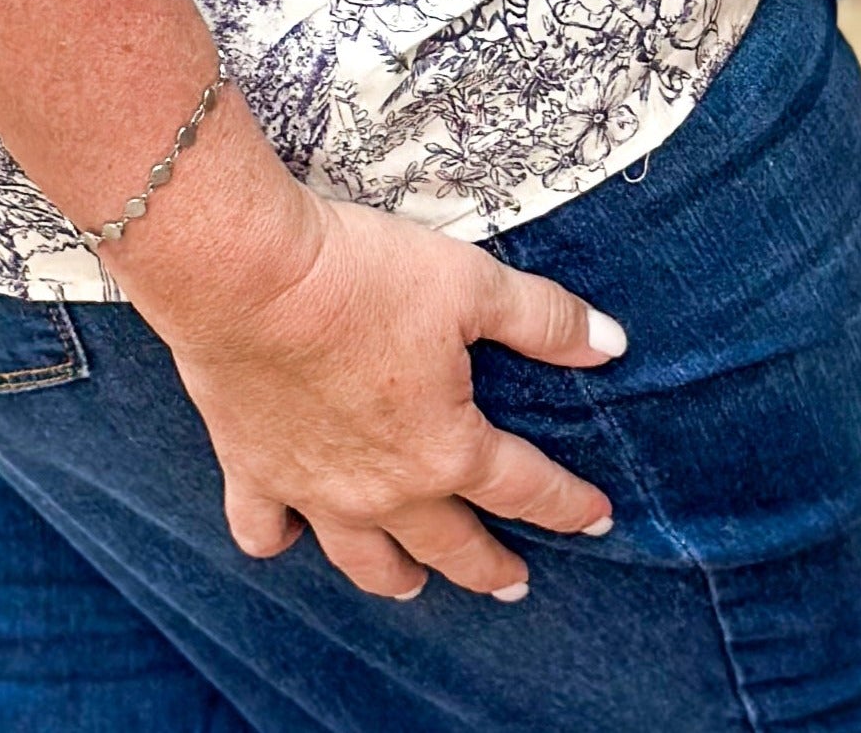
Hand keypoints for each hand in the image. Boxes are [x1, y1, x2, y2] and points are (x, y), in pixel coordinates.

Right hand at [155, 188, 624, 603]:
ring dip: (396, 577)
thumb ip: (546, 321)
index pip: (526, 488)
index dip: (569, 504)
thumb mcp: (473, 282)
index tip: (598, 516)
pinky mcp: (254, 470)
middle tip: (514, 581)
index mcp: (448, 448)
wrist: (248, 276)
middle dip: (490, 567)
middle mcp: (386, 489)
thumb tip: (612, 344)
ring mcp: (315, 490)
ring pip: (364, 560)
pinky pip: (265, 529)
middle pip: (451, 546)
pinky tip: (288, 534)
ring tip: (413, 584)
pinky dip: (279, 538)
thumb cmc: (362, 275)